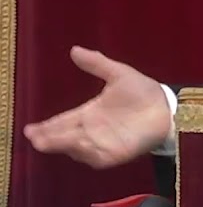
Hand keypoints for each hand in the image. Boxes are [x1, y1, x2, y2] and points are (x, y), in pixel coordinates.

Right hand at [24, 46, 172, 167]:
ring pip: (76, 148)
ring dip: (63, 144)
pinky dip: (86, 152)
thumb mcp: (118, 73)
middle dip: (49, 138)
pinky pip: (95, 157)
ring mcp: (102, 144)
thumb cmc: (143, 91)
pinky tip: (77, 145)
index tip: (30, 129)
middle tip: (34, 137)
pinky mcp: (115, 154)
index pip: (62, 121)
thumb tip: (74, 49)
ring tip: (49, 140)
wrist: (168, 106)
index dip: (46, 126)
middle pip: (64, 137)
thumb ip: (97, 63)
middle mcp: (91, 131)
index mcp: (89, 113)